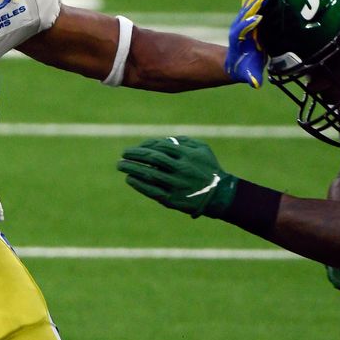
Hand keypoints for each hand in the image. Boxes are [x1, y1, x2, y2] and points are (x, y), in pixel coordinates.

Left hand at [118, 136, 238, 217]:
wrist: (218, 195)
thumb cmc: (208, 169)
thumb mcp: (202, 149)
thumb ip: (183, 141)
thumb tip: (162, 140)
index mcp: (187, 155)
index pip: (160, 146)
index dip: (145, 146)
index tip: (136, 148)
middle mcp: (181, 169)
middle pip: (152, 158)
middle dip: (135, 155)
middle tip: (123, 154)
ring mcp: (175, 184)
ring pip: (149, 174)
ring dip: (132, 168)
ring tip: (121, 165)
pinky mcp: (172, 199)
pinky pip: (151, 190)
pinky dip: (139, 184)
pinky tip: (129, 179)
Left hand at [225, 0, 267, 87]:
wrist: (235, 62)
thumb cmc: (244, 70)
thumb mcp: (247, 75)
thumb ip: (251, 78)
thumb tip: (254, 83)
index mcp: (242, 40)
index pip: (245, 30)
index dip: (250, 25)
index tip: (258, 18)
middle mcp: (241, 27)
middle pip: (247, 13)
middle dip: (254, 4)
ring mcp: (244, 20)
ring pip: (249, 3)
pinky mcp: (248, 16)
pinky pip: (252, 0)